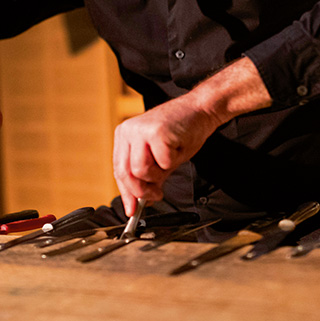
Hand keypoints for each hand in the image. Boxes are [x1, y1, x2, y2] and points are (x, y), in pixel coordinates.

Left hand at [112, 95, 217, 215]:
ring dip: (159, 174)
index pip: (119, 170)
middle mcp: (128, 131)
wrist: (201, 110)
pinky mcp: (157, 132)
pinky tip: (178, 148)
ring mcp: (141, 130)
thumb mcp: (160, 158)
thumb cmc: (182, 133)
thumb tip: (139, 202)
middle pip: (126, 173)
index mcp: (124, 135)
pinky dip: (173, 162)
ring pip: (141, 171)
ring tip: (170, 162)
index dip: (126, 193)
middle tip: (156, 195)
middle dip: (141, 191)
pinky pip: (163, 163)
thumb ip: (148, 177)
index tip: (132, 210)